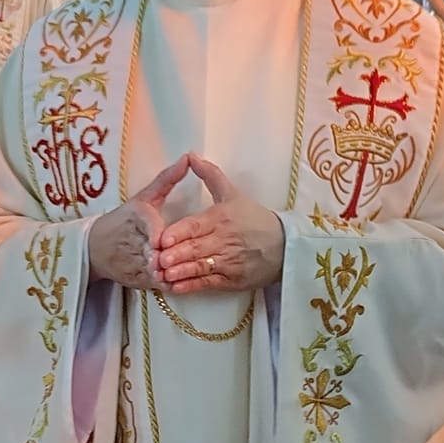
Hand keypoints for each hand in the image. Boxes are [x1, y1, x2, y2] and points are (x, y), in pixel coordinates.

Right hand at [87, 154, 195, 289]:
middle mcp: (133, 241)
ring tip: (183, 271)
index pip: (146, 226)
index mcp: (135, 217)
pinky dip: (166, 283)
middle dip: (166, 256)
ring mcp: (134, 263)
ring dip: (168, 272)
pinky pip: (155, 283)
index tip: (159, 241)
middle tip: (181, 259)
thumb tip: (188, 158)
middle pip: (153, 250)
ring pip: (155, 270)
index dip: (154, 234)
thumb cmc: (123, 220)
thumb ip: (167, 180)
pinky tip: (179, 280)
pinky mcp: (136, 280)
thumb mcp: (143, 197)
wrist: (94, 249)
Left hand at [151, 154, 284, 293]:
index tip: (163, 238)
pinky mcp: (232, 280)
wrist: (284, 246)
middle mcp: (224, 241)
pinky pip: (208, 283)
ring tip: (163, 274)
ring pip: (200, 267)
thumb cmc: (254, 218)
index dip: (179, 233)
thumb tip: (190, 156)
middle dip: (177, 254)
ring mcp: (228, 262)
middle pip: (196, 248)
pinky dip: (191, 286)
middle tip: (158, 258)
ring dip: (181, 271)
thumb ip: (210, 175)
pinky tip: (175, 286)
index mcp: (221, 218)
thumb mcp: (233, 194)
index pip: (196, 226)